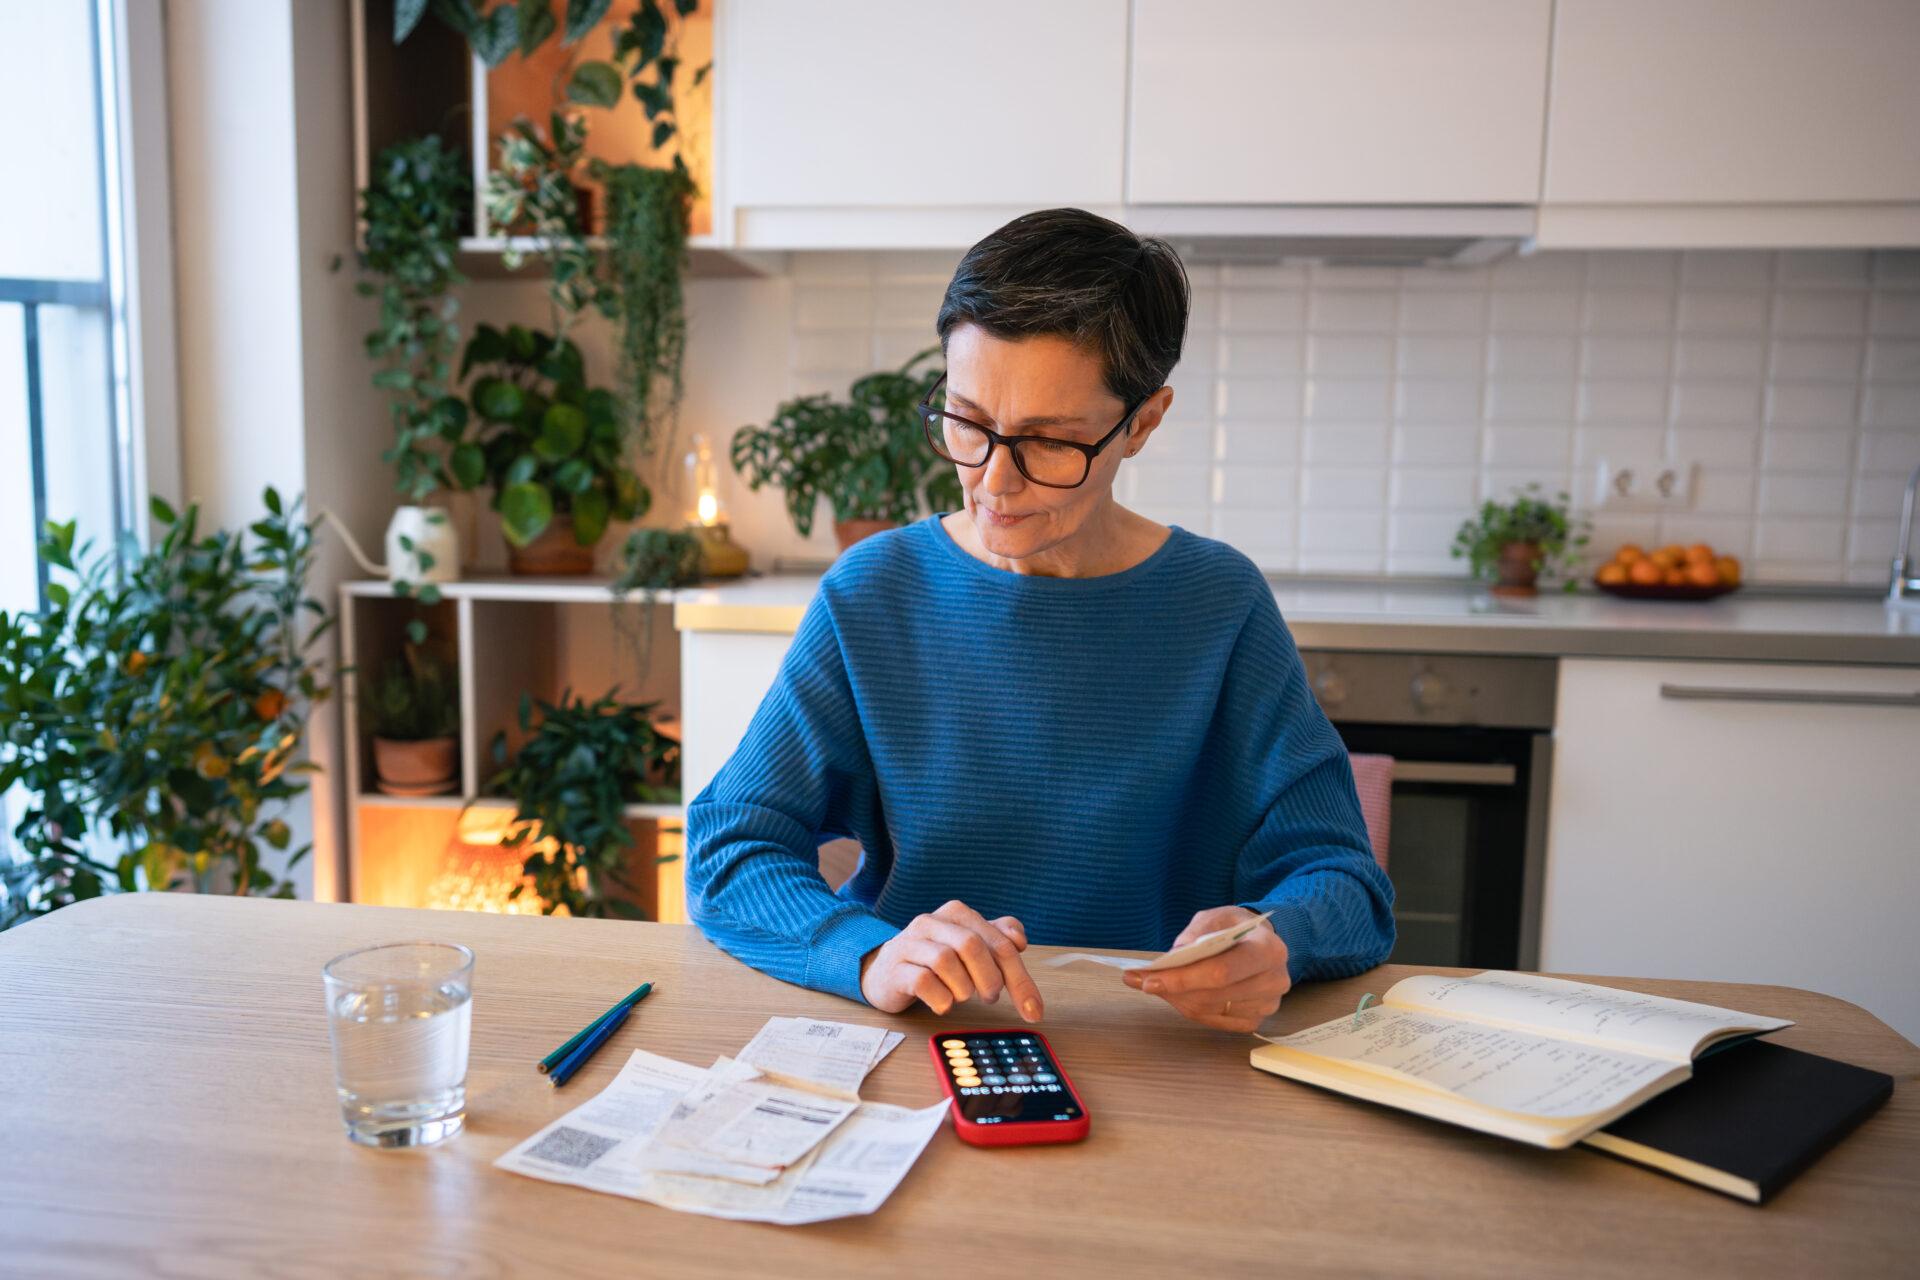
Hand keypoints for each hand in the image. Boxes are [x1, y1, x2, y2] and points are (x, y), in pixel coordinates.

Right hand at [859, 900, 1043, 1021]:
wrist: (885, 972)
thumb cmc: (934, 961)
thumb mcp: (968, 946)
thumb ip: (997, 939)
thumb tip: (1019, 940)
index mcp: (957, 913)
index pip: (1000, 941)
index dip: (1021, 977)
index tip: (1034, 1010)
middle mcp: (932, 922)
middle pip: (973, 946)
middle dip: (990, 979)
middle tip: (990, 998)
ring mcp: (910, 944)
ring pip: (946, 961)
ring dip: (963, 989)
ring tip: (962, 997)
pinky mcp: (895, 969)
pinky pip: (923, 982)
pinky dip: (940, 998)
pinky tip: (943, 1004)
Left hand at [1123, 906, 1290, 1031]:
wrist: (1262, 943)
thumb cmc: (1237, 928)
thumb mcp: (1216, 917)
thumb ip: (1196, 933)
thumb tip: (1174, 957)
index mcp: (1269, 950)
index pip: (1221, 972)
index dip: (1184, 978)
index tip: (1150, 979)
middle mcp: (1274, 981)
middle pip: (1214, 995)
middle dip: (1172, 989)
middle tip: (1139, 981)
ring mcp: (1267, 1005)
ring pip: (1210, 1010)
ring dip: (1177, 999)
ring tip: (1154, 984)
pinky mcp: (1255, 1020)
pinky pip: (1215, 1022)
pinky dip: (1190, 1008)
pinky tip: (1176, 995)